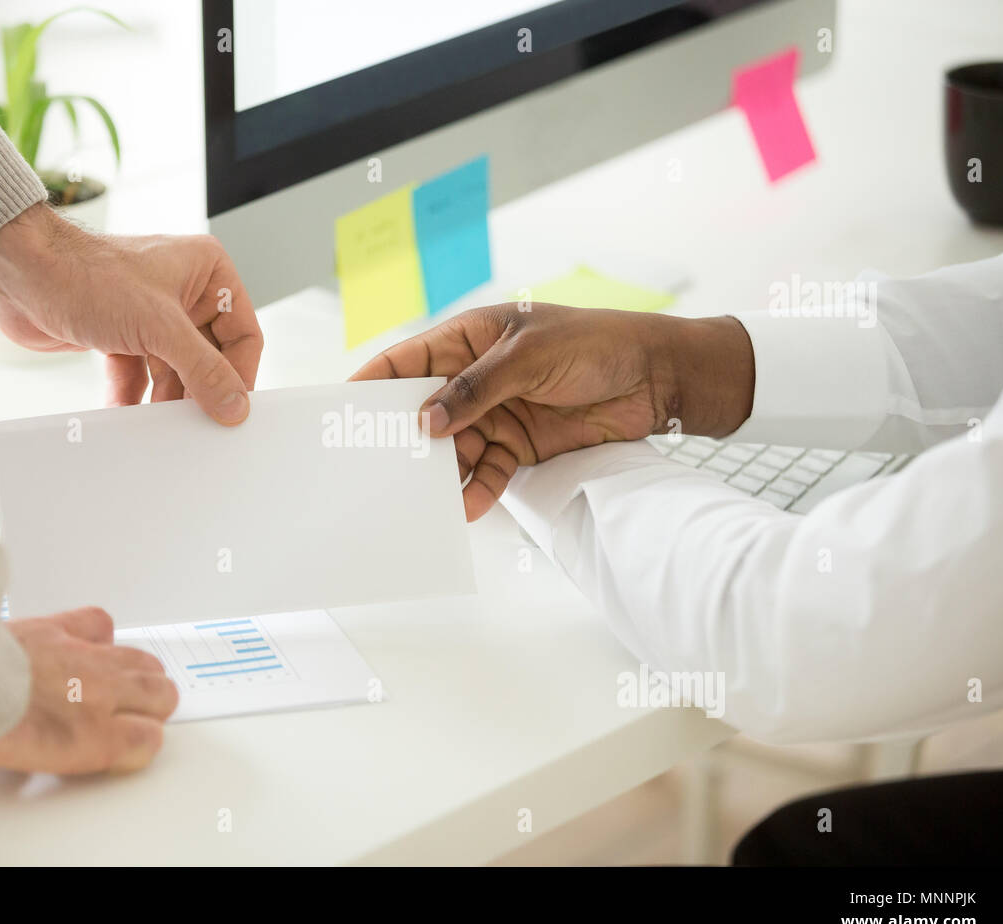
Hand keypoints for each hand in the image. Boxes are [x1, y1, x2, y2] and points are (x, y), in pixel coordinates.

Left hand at [0, 203, 262, 422]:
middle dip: (198, 391)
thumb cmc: (85, 274)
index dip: (239, 375)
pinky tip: (124, 414)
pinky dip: (132, 396)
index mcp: (206, 272)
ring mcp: (151, 315)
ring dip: (164, 399)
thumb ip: (203, 370)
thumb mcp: (159, 327)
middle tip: (197, 425)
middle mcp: (183, 291)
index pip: (243, 334)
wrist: (18, 273)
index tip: (232, 410)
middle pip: (208, 358)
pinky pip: (139, 375)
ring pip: (173, 370)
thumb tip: (235, 406)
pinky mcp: (121, 334)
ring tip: (160, 426)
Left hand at [0, 606, 178, 773]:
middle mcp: (101, 696)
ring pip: (145, 661)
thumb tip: (83, 745)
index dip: (139, 742)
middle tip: (132, 713)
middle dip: (151, 706)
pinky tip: (88, 646)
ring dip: (139, 673)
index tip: (125, 744)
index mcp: (93, 739)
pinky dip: (99, 635)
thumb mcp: (29, 762)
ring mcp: (87, 658)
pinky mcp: (63, 628)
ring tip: (122, 682)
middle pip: (162, 696)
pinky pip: (101, 624)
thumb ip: (72, 750)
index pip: (149, 740)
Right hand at [351, 304, 753, 520]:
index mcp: (470, 338)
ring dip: (440, 473)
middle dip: (403, 438)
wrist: (658, 376)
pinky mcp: (521, 444)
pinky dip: (477, 489)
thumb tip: (428, 421)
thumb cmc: (597, 344)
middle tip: (375, 466)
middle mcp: (477, 378)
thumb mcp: (529, 357)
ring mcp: (497, 413)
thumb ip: (476, 389)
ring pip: (453, 449)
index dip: (375, 382)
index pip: (409, 360)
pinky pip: (488, 471)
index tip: (344, 407)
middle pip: (425, 412)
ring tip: (421, 498)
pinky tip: (468, 507)